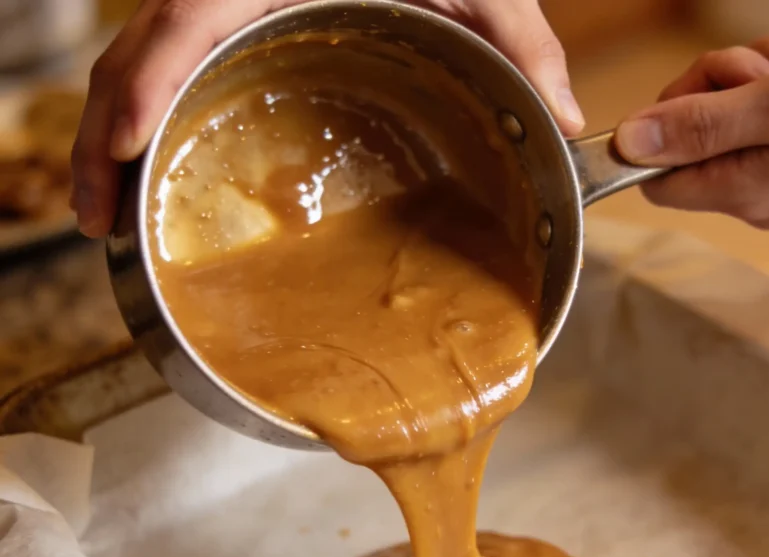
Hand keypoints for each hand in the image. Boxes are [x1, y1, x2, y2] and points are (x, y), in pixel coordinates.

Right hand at [72, 0, 582, 237]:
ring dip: (111, 136)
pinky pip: (164, 62)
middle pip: (135, 53)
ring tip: (108, 218)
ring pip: (136, 61)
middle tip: (101, 224)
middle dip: (105, 137)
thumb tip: (568, 120)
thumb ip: (524, 38)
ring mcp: (224, 2)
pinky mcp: (230, 19)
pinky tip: (146, 163)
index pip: (183, 18)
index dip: (145, 82)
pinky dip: (142, 114)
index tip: (122, 144)